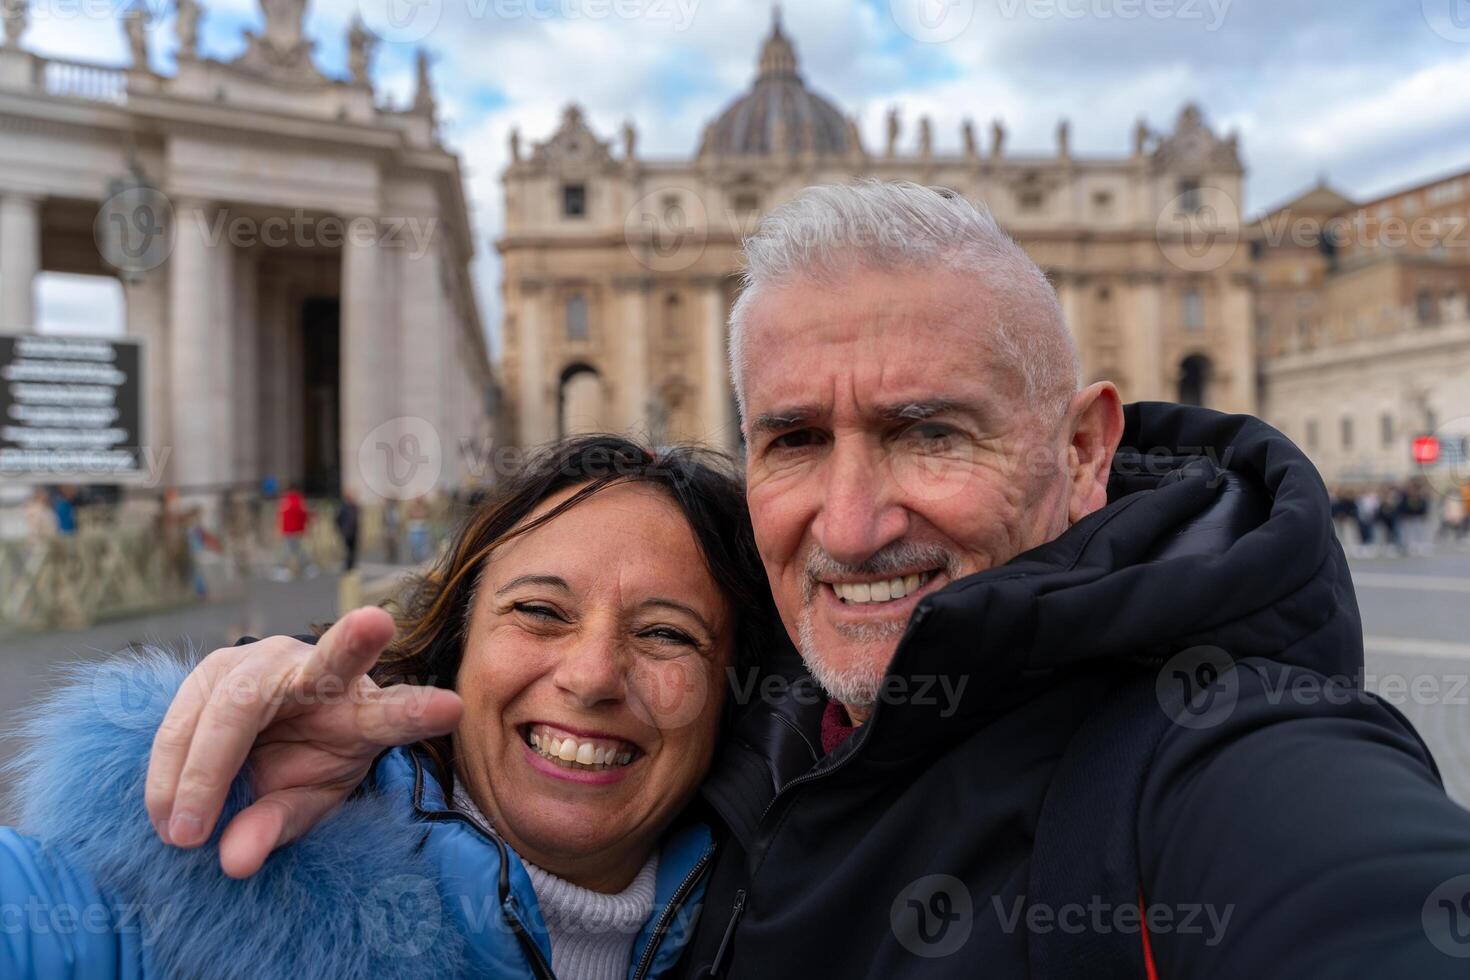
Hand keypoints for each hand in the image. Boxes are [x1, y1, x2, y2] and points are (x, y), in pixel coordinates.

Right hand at [144, 606, 462, 877]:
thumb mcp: (302, 803)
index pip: (395, 711)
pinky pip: (184, 715)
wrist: (262, 728)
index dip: (418, 712)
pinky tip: (163, 813)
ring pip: (235, 701)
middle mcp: (323, 673)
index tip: (452, 708)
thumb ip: (277, 826)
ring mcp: (268, 659)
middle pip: (330, 663)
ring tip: (183, 836)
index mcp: (363, 712)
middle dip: (336, 659)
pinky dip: (168, 770)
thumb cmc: (301, 765)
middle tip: (308, 715)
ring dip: (199, 772)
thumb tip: (232, 861)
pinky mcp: (218, 665)